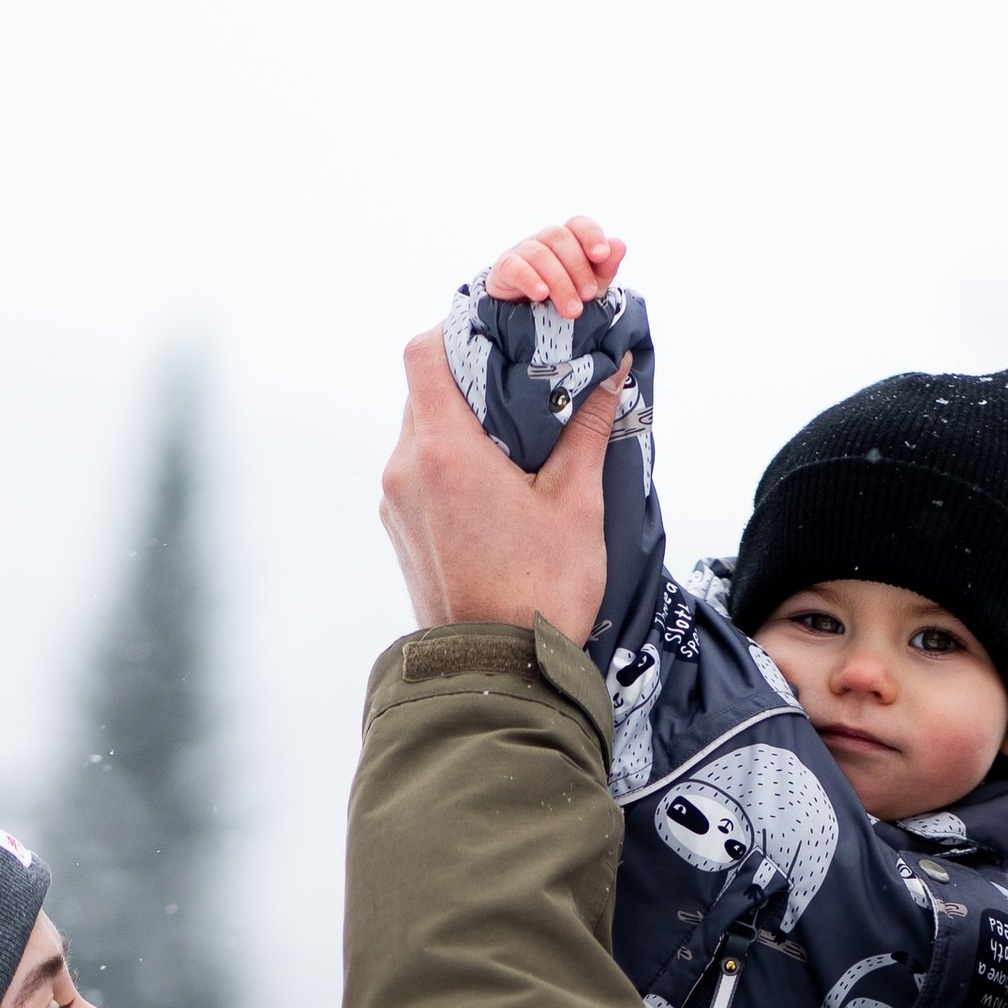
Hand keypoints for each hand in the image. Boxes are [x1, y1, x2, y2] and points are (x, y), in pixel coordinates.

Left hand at [380, 326, 620, 646]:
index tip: (503, 333)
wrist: (499, 679)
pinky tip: (498, 482)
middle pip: (425, 390)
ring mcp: (397, 504)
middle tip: (524, 380)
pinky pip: (420, 474)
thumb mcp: (577, 504)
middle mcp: (406, 470)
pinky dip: (452, 462)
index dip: (460, 328)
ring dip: (463, 423)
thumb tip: (610, 371)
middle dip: (471, 377)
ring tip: (517, 436)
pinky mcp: (402, 533)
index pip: (426, 352)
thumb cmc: (540, 596)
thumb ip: (588, 428)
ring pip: (422, 433)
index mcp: (444, 451)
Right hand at [485, 213, 625, 314]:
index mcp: (568, 240)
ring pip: (540, 254)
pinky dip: (529, 279)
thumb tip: (619, 244)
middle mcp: (545, 240)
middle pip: (560, 238)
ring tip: (571, 310)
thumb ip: (605, 268)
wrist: (526, 321)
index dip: (591, 235)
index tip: (601, 255)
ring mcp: (522, 251)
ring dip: (559, 282)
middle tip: (588, 295)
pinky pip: (515, 266)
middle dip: (578, 268)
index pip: (579, 224)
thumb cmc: (563, 298)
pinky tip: (541, 294)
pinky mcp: (504, 269)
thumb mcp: (590, 287)